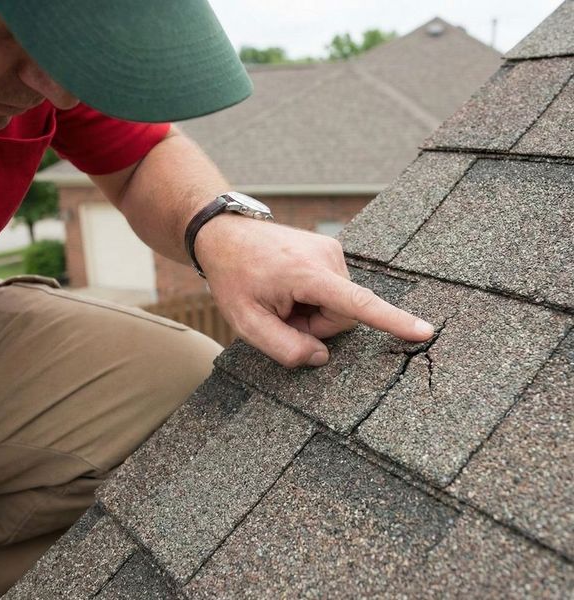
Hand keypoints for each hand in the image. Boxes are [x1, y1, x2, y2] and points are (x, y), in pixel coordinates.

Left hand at [195, 216, 434, 367]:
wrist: (224, 233)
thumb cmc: (233, 276)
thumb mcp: (246, 322)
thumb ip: (285, 347)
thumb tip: (322, 356)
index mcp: (308, 274)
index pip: (359, 304)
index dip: (393, 321)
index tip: (424, 331)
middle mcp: (327, 257)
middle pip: (344, 315)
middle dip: (316, 325)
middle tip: (281, 313)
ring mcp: (330, 250)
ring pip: (340, 303)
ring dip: (313, 310)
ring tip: (282, 297)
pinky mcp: (329, 250)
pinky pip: (334, 289)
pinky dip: (314, 297)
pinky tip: (289, 287)